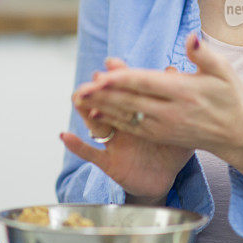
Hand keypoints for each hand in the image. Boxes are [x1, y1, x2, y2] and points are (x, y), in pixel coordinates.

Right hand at [61, 58, 193, 203]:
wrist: (162, 179)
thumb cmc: (170, 149)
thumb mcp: (177, 126)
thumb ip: (176, 101)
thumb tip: (173, 69)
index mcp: (137, 112)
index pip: (126, 90)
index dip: (118, 76)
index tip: (112, 63)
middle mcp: (121, 124)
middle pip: (107, 103)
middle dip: (101, 89)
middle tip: (97, 78)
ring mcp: (113, 142)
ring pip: (95, 124)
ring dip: (85, 111)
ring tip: (77, 98)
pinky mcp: (109, 162)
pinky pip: (90, 154)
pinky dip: (77, 146)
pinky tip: (64, 135)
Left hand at [78, 33, 242, 177]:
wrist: (238, 134)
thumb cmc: (230, 96)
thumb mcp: (225, 71)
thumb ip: (204, 55)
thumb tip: (191, 37)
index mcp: (184, 92)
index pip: (146, 84)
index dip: (122, 79)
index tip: (101, 74)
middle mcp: (171, 112)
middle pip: (131, 101)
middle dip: (104, 95)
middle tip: (80, 87)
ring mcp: (164, 127)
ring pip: (127, 115)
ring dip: (102, 107)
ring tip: (80, 98)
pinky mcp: (161, 135)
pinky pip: (132, 128)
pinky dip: (113, 120)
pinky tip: (95, 113)